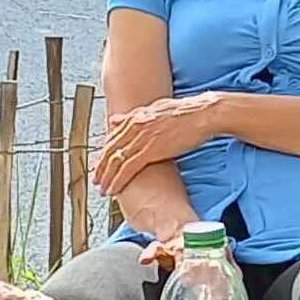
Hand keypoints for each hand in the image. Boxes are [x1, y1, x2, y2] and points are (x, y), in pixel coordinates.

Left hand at [93, 93, 229, 193]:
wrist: (203, 114)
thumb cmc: (186, 113)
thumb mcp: (156, 109)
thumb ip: (135, 116)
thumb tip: (115, 120)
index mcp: (136, 117)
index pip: (113, 138)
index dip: (105, 153)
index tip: (101, 164)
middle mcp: (134, 126)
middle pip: (110, 150)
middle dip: (101, 167)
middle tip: (96, 180)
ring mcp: (140, 138)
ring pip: (115, 161)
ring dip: (107, 177)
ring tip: (103, 189)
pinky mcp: (149, 150)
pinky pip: (127, 168)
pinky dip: (118, 180)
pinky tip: (114, 189)